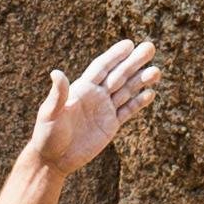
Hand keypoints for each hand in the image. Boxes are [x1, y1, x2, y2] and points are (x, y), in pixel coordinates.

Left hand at [26, 37, 156, 173]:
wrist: (53, 159)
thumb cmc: (46, 135)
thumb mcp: (50, 114)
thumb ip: (58, 95)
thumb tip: (56, 72)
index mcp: (81, 88)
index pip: (102, 67)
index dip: (115, 55)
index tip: (129, 44)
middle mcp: (95, 96)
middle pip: (119, 75)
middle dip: (134, 62)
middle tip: (150, 47)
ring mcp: (104, 110)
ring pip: (127, 91)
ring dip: (141, 80)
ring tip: (156, 71)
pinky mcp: (110, 126)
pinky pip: (127, 111)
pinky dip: (139, 102)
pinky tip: (150, 93)